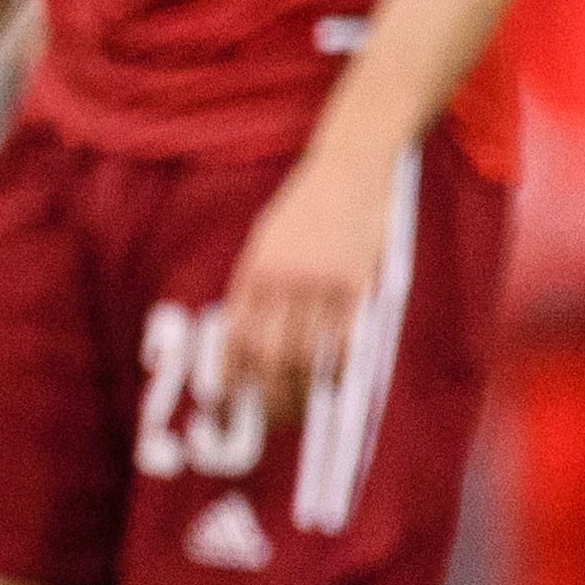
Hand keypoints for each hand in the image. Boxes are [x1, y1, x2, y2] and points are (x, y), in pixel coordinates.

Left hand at [220, 147, 395, 420]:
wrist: (349, 169)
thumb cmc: (304, 206)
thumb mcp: (266, 240)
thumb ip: (257, 284)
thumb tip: (246, 334)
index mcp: (254, 270)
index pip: (235, 335)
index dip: (230, 372)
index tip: (227, 398)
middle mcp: (284, 281)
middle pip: (269, 354)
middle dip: (265, 393)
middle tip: (265, 415)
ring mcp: (322, 284)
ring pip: (307, 354)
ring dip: (301, 389)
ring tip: (299, 408)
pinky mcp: (358, 284)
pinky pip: (345, 339)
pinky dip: (336, 368)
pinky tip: (332, 384)